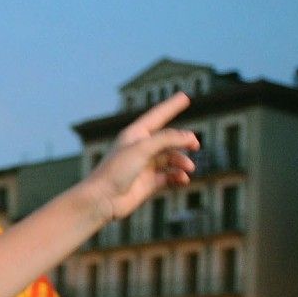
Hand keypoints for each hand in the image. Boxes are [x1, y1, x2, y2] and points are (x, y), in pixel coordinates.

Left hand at [80, 93, 198, 221]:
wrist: (102, 200)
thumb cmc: (115, 171)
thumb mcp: (142, 148)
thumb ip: (167, 139)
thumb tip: (189, 137)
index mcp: (135, 134)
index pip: (157, 115)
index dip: (171, 106)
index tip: (185, 97)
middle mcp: (141, 148)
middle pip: (168, 139)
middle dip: (183, 141)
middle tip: (195, 145)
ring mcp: (145, 166)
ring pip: (171, 159)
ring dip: (182, 162)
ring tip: (188, 168)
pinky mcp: (148, 183)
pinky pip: (169, 176)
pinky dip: (178, 176)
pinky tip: (183, 179)